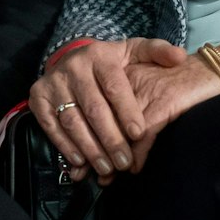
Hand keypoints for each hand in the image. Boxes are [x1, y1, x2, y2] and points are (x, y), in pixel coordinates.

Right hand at [28, 38, 185, 183]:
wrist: (73, 60)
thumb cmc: (111, 62)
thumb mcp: (135, 51)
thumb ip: (158, 52)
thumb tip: (181, 57)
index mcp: (100, 56)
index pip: (115, 88)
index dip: (127, 112)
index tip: (139, 134)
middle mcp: (74, 67)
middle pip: (94, 109)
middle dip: (111, 139)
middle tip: (124, 162)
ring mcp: (53, 83)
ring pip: (73, 121)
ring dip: (90, 148)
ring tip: (106, 168)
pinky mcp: (38, 98)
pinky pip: (51, 126)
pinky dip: (65, 146)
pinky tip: (80, 162)